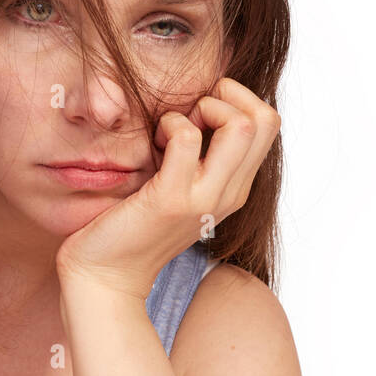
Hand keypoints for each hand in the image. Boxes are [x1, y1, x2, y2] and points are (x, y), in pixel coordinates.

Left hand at [54, 76, 280, 300]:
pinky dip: (170, 124)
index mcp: (234, 190)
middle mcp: (229, 194)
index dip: (236, 103)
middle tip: (189, 116)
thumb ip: (198, 159)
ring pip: (241, 125)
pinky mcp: (171, 199)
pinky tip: (153, 143)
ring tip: (171, 129)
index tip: (198, 115)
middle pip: (266, 119)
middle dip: (227, 98)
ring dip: (203, 109)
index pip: (268, 124)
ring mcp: (204, 198)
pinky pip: (186, 137)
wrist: (106, 277)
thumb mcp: (178, 189)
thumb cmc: (132, 226)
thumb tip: (199, 108)